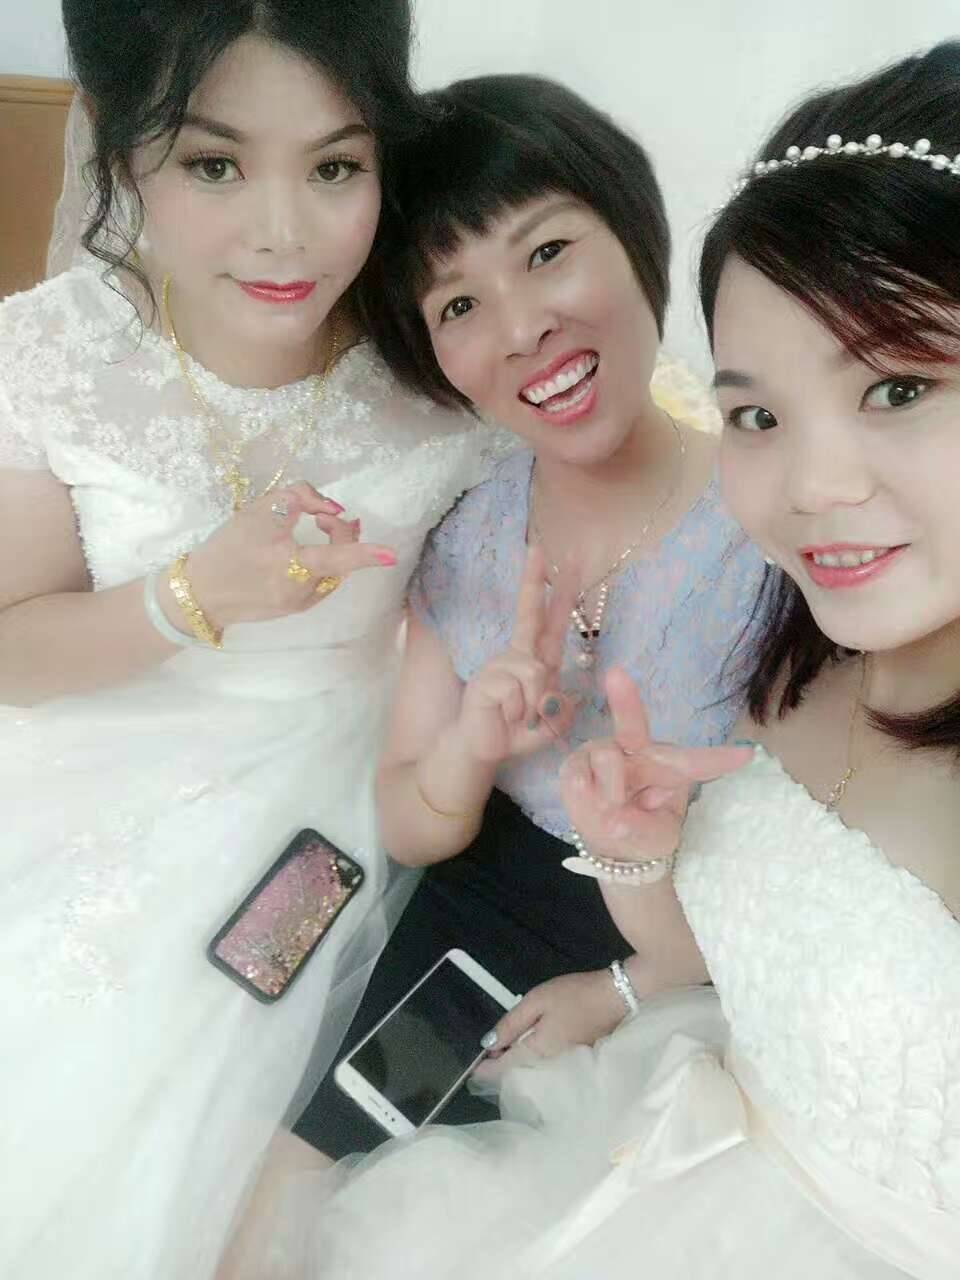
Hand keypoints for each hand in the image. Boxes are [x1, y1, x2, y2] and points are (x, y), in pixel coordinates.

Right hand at [177, 483, 397, 627]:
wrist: (199, 593)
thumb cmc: (227, 549)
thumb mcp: (258, 511)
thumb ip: (298, 498)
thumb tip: (332, 507)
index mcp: (289, 566)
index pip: (336, 558)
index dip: (364, 554)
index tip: (390, 555)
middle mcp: (300, 590)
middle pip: (339, 562)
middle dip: (341, 534)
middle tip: (323, 515)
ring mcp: (299, 604)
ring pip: (332, 574)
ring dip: (336, 549)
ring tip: (324, 526)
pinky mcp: (294, 609)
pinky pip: (320, 583)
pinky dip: (324, 564)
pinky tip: (312, 551)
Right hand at [452, 545, 576, 765]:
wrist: (483, 750)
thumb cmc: (515, 734)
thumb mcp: (552, 724)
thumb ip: (563, 708)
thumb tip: (557, 691)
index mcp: (536, 662)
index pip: (550, 624)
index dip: (559, 596)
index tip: (566, 564)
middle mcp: (518, 656)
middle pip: (530, 614)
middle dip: (535, 581)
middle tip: (538, 548)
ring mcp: (500, 665)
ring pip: (536, 673)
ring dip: (535, 704)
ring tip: (522, 719)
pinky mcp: (487, 680)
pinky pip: (518, 689)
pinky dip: (519, 711)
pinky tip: (506, 717)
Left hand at [472, 969, 624, 1083]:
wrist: (617, 998)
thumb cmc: (574, 996)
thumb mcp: (536, 1001)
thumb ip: (511, 1024)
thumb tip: (489, 1044)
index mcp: (537, 1054)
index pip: (502, 1072)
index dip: (483, 1070)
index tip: (472, 1064)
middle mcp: (548, 1070)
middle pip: (514, 1079)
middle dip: (498, 1070)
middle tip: (488, 1053)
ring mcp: (562, 1070)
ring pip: (528, 1078)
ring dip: (514, 1068)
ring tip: (504, 1050)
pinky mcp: (572, 1066)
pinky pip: (543, 1073)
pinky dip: (531, 1066)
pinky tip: (528, 1051)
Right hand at [560, 667, 751, 861]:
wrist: (613, 845)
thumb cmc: (644, 828)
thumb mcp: (659, 830)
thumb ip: (643, 820)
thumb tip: (618, 819)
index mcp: (665, 762)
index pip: (691, 762)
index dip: (716, 760)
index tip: (746, 754)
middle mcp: (633, 749)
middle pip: (632, 724)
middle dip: (625, 699)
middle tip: (616, 673)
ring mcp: (600, 753)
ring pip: (607, 761)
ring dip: (613, 794)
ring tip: (616, 811)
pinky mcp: (573, 767)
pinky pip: (582, 782)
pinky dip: (592, 804)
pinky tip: (597, 807)